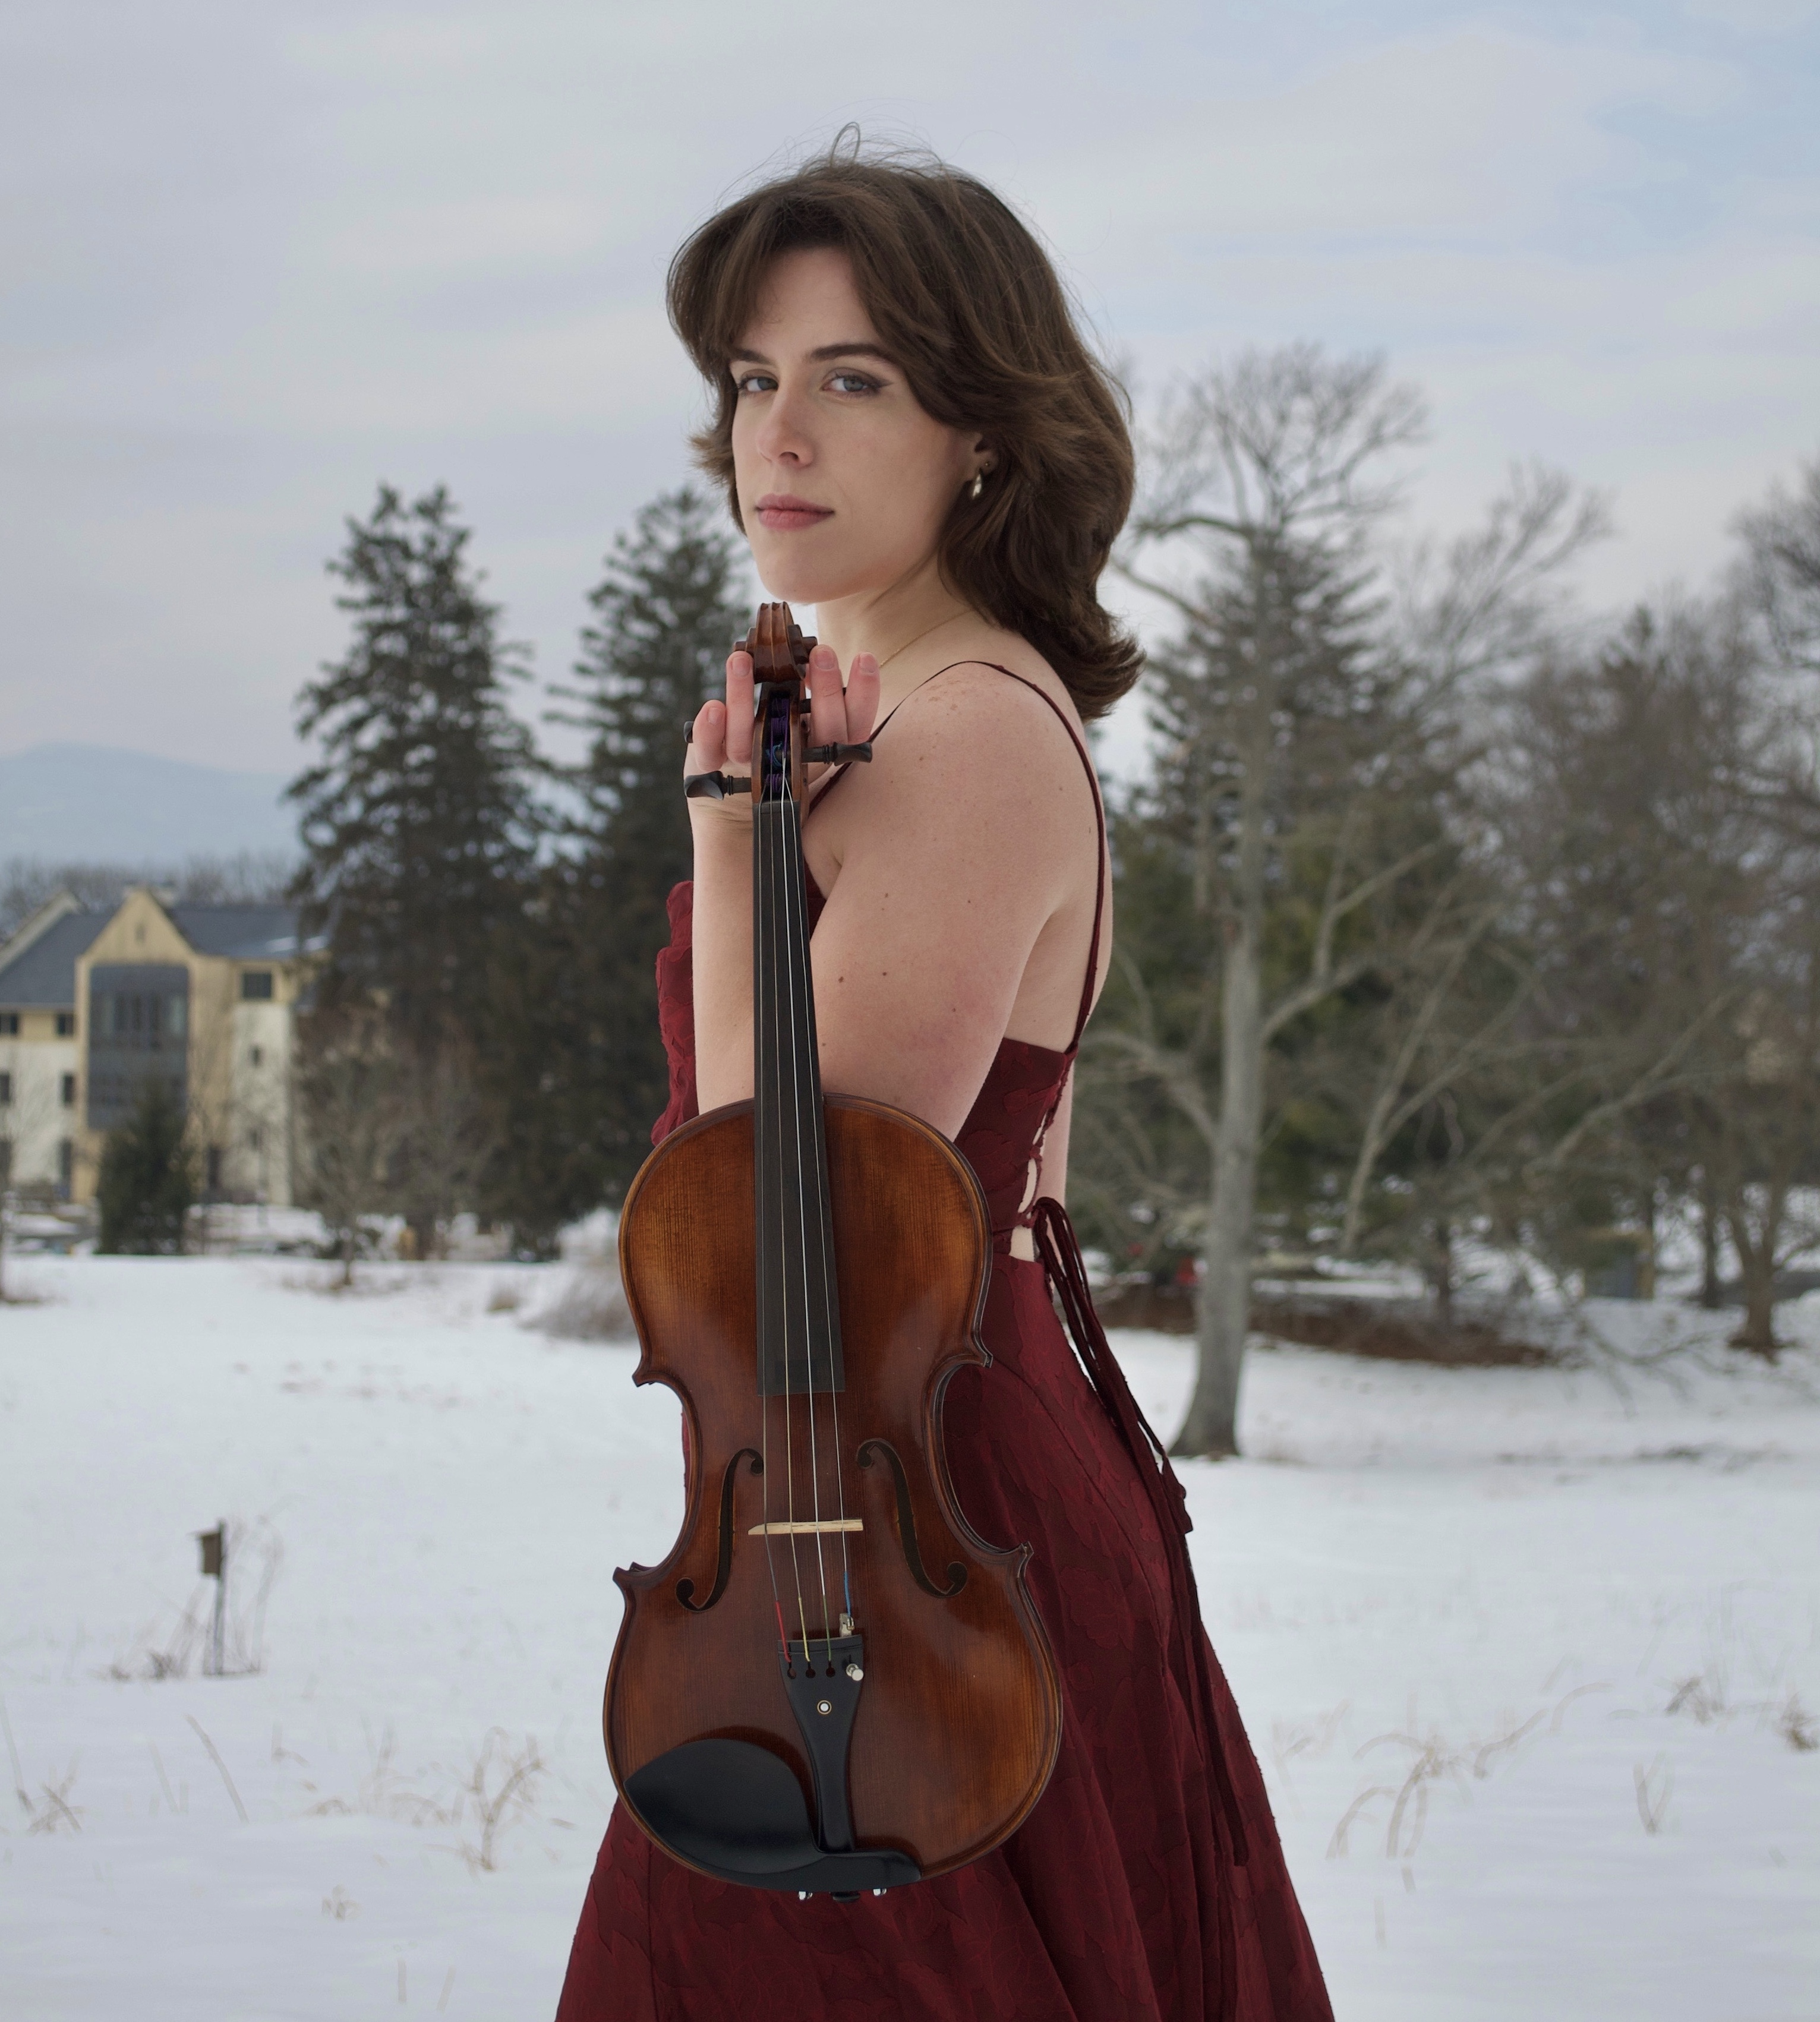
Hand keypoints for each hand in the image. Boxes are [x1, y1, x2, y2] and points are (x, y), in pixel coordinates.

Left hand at [685, 644, 880, 815]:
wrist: (733, 806)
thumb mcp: (797, 723)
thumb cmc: (773, 750)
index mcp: (818, 747)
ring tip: (740, 659)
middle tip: (822, 654)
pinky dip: (710, 731)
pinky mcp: (713, 770)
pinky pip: (710, 752)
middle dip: (825, 692)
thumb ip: (807, 693)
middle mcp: (792, 760)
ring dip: (744, 698)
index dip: (863, 696)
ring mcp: (752, 767)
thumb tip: (811, 652)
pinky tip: (712, 707)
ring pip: (751, 739)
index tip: (865, 658)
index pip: (852, 725)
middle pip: (819, 734)